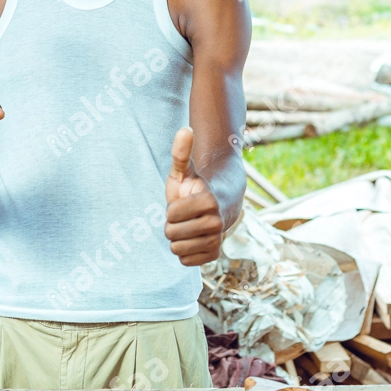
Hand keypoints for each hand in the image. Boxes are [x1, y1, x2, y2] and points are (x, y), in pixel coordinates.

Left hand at [164, 127, 223, 265]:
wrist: (219, 205)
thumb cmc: (195, 186)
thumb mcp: (184, 170)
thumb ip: (181, 152)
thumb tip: (185, 129)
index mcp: (208, 201)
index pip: (170, 215)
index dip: (171, 208)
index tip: (183, 202)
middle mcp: (216, 222)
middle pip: (171, 234)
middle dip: (173, 225)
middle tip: (185, 216)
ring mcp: (217, 240)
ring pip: (177, 249)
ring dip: (178, 238)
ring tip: (189, 226)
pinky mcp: (214, 255)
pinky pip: (185, 261)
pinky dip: (185, 251)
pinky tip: (193, 238)